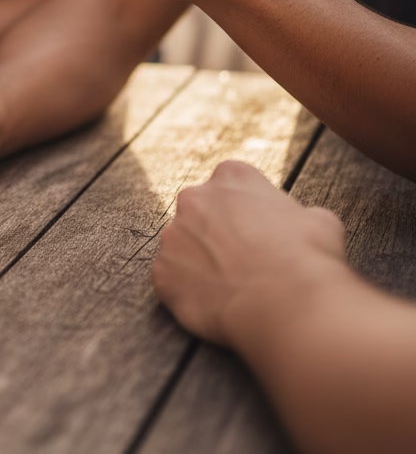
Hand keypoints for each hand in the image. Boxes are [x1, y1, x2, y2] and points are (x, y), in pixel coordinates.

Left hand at [151, 161, 346, 346]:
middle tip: (243, 262)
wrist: (288, 305)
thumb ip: (297, 213)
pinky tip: (215, 306)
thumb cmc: (308, 259)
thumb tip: (301, 223)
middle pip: (200, 212)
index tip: (258, 232)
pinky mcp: (162, 271)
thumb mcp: (320, 221)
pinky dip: (187, 292)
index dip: (246, 211)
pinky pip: (170, 280)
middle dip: (217, 234)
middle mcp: (194, 197)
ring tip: (231, 289)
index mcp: (232, 176)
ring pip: (182, 246)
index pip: (231, 183)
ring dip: (199, 263)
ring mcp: (173, 234)